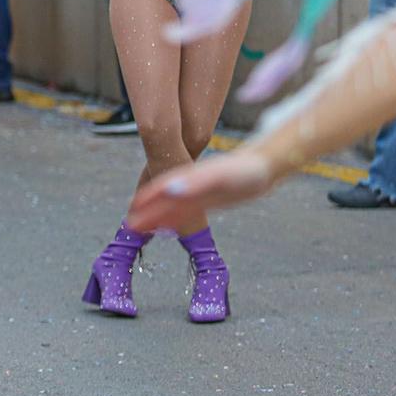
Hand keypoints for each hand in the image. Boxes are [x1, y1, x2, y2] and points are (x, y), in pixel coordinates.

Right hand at [125, 148, 277, 233]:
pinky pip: (186, 211)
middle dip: (147, 211)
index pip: (162, 188)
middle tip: (131, 225)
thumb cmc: (246, 170)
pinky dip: (174, 219)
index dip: (147, 198)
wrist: (265, 167)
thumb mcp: (220, 176)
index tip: (133, 210)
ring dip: (158, 216)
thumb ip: (195, 182)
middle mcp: (190, 183)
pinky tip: (169, 227)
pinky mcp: (209, 199)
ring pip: (173, 206)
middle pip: (164, 199)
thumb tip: (170, 190)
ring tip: (142, 228)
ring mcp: (198, 192)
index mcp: (188, 176)